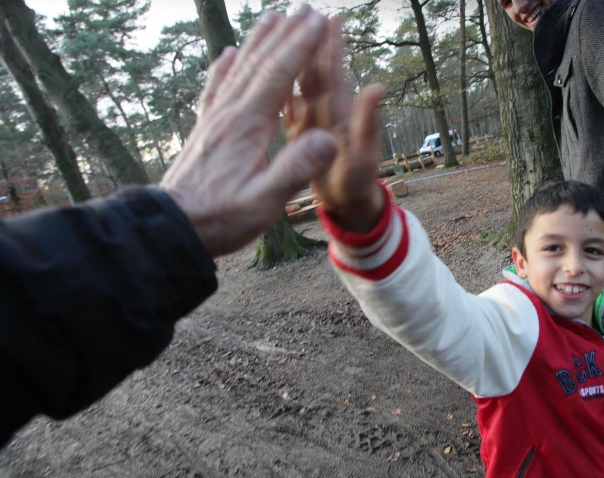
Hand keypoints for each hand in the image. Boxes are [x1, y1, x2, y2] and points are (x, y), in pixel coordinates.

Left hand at [160, 7, 337, 256]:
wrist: (171, 226)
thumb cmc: (220, 217)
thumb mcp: (264, 202)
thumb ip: (295, 170)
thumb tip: (327, 139)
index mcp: (247, 126)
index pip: (279, 76)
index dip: (300, 46)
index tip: (319, 21)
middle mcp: (229, 114)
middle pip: (259, 64)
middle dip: (285, 34)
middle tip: (305, 10)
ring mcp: (213, 120)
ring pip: (238, 69)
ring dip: (258, 42)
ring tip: (271, 18)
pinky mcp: (203, 130)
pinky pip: (215, 88)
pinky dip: (224, 66)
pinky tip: (227, 54)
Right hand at [283, 18, 384, 233]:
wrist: (347, 203)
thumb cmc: (357, 182)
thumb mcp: (364, 155)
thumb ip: (368, 123)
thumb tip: (377, 87)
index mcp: (338, 112)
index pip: (333, 73)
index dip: (331, 45)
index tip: (331, 18)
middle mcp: (324, 111)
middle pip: (312, 70)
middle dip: (308, 40)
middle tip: (303, 9)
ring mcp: (310, 120)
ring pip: (295, 83)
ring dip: (289, 58)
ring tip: (279, 31)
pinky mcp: (298, 133)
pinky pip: (282, 105)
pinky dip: (273, 89)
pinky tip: (258, 75)